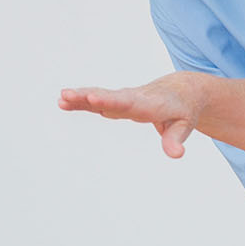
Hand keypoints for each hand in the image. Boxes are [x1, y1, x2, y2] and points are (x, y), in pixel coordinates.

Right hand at [59, 73, 207, 157]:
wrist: (182, 90)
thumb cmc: (183, 109)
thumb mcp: (184, 125)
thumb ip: (175, 139)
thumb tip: (176, 155)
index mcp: (149, 104)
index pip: (127, 102)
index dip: (110, 101)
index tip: (93, 98)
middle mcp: (133, 98)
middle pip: (108, 97)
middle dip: (88, 97)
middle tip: (67, 95)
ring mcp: (124, 99)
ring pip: (100, 97)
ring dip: (80, 98)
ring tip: (61, 99)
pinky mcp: (118, 102)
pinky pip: (98, 101)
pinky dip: (82, 101)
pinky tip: (64, 102)